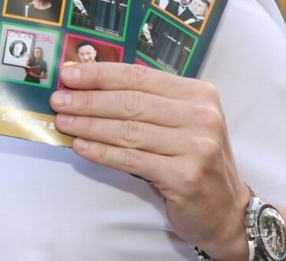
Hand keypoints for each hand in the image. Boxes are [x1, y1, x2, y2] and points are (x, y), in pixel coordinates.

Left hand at [51, 62, 249, 259]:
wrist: (227, 210)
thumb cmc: (193, 159)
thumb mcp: (179, 121)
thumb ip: (145, 101)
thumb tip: (88, 83)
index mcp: (198, 94)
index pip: (138, 76)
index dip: (99, 74)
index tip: (69, 74)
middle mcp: (202, 116)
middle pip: (130, 102)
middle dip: (87, 100)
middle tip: (58, 100)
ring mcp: (198, 147)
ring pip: (128, 130)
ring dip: (88, 125)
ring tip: (63, 122)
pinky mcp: (186, 176)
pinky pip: (132, 159)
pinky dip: (101, 152)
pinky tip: (80, 146)